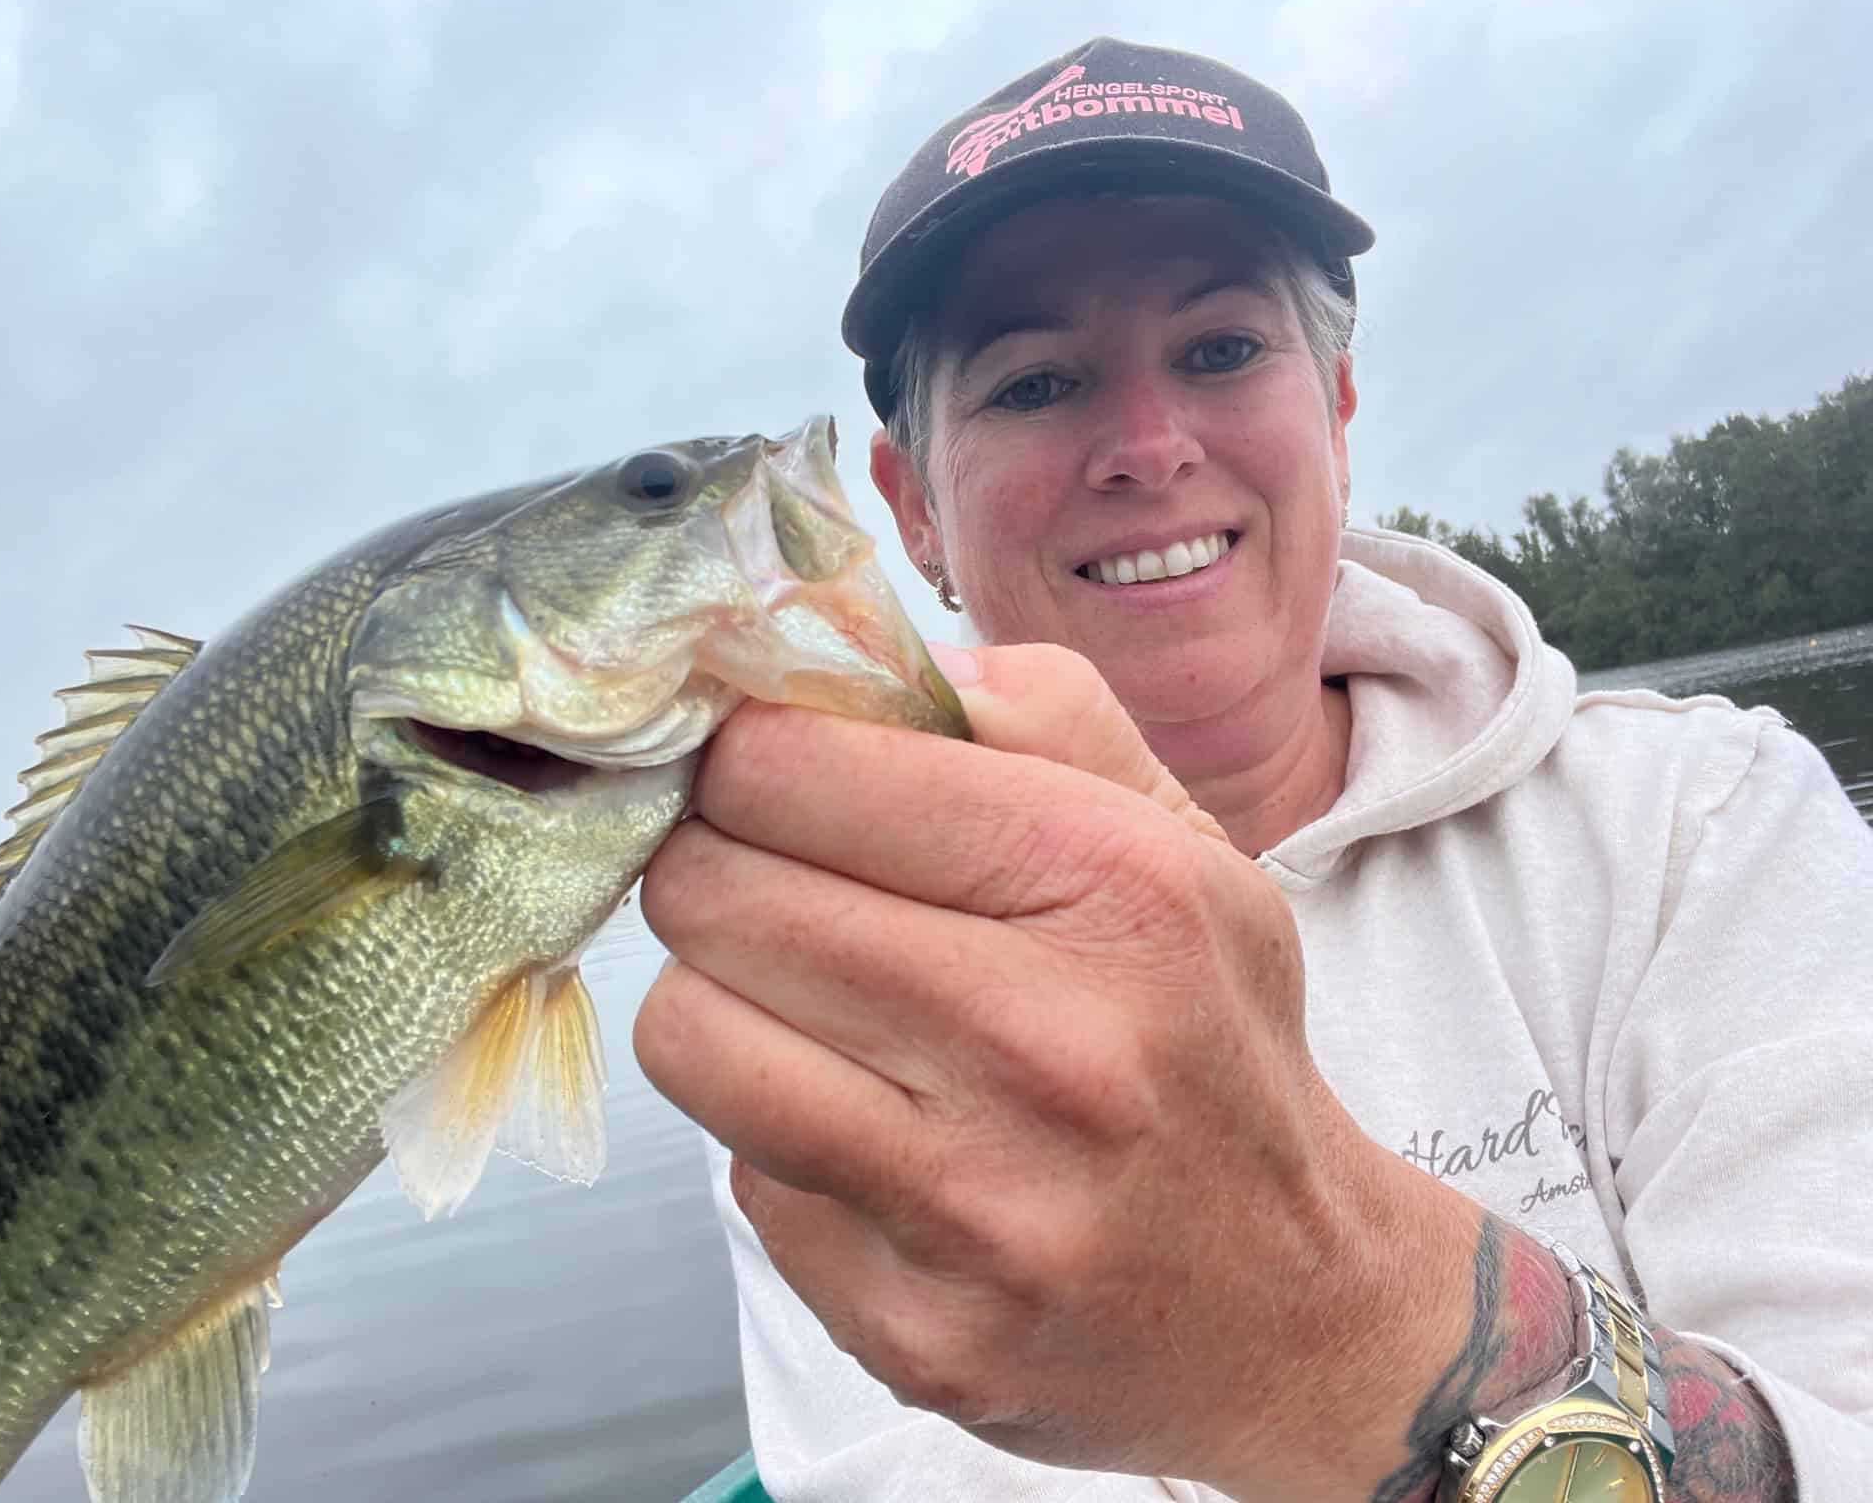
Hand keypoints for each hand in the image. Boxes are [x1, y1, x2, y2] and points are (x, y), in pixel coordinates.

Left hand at [636, 644, 1478, 1499]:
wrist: (1297, 1310)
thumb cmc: (1211, 1042)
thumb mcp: (1181, 838)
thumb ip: (1031, 710)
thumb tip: (843, 651)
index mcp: (1115, 886)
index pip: (788, 766)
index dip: (745, 758)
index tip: (767, 779)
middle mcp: (1045, 1046)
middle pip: (708, 892)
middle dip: (717, 869)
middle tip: (776, 889)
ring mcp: (973, 1208)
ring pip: (686, 1033)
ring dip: (724, 1005)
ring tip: (814, 1012)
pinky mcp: (910, 1332)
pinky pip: (738, 1178)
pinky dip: (779, 1141)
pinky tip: (874, 1141)